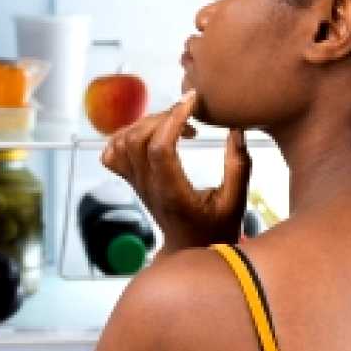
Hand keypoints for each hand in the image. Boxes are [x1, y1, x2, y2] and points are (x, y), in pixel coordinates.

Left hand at [100, 90, 251, 253]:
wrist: (190, 249)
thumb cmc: (216, 228)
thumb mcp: (236, 201)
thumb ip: (238, 165)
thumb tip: (236, 129)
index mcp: (172, 192)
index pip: (160, 147)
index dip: (174, 118)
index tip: (193, 100)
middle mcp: (148, 187)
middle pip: (137, 140)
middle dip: (161, 117)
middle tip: (187, 114)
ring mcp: (136, 185)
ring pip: (121, 142)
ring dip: (145, 123)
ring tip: (173, 123)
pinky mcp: (132, 182)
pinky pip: (112, 154)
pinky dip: (124, 137)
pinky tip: (150, 135)